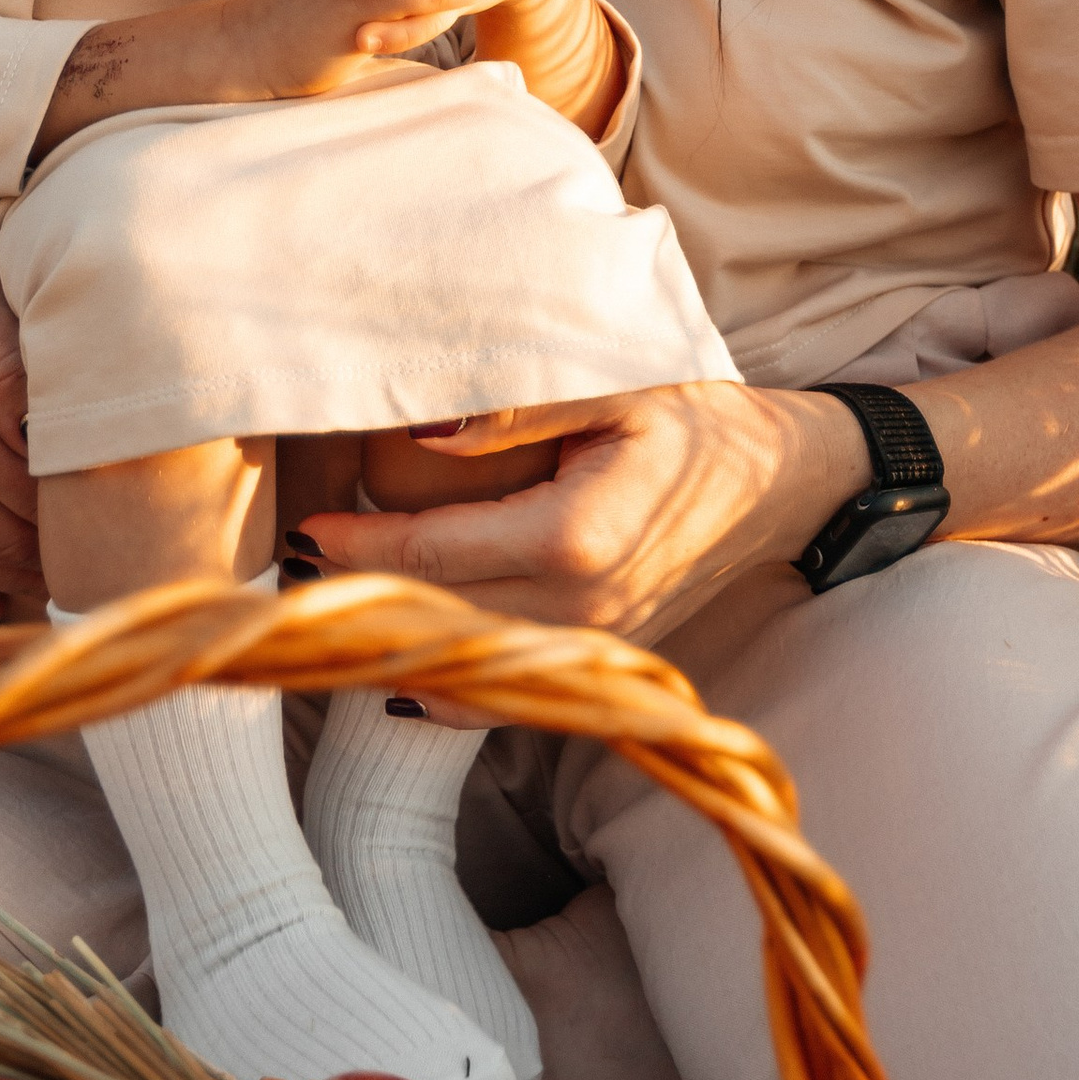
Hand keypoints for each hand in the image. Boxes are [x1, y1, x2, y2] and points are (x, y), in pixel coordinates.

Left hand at [293, 381, 868, 643]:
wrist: (789, 483)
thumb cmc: (701, 421)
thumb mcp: (616, 385)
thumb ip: (517, 409)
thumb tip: (421, 429)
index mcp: (574, 538)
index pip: (430, 555)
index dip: (355, 545)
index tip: (302, 526)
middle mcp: (583, 610)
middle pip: (436, 618)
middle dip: (359, 597)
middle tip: (288, 571)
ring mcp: (600, 645)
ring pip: (469, 666)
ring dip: (398, 645)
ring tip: (330, 616)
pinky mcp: (611, 659)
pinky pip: (515, 694)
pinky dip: (451, 690)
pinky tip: (401, 673)